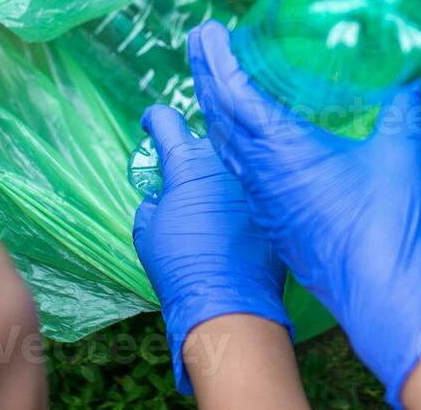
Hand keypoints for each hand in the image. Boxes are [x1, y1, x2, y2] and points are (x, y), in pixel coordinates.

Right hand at [133, 105, 290, 393]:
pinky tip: (235, 219)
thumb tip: (160, 197)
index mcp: (187, 162)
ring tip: (213, 199)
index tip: (153, 124)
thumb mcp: (147, 231)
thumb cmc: (181, 266)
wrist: (229, 301)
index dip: (156, 119)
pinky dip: (242, 195)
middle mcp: (223, 162)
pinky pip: (254, 187)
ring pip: (234, 162)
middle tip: (185, 176)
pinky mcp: (273, 201)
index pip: (168, 120)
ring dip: (221, 173)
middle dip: (194, 151)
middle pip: (206, 137)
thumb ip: (151, 203)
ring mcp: (252, 179)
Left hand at [188, 21, 420, 407]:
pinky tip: (239, 135)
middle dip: (206, 72)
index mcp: (283, 149)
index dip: (218, 60)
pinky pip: (238, 170)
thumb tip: (411, 65)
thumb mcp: (398, 153)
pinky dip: (230, 140)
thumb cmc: (387, 226)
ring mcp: (261, 198)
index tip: (207, 31)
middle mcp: (261, 172)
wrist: (378, 294)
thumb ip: (400, 105)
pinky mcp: (271, 218)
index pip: (235, 94)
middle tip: (199, 38)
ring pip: (225, 144)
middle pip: (220, 113)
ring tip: (212, 76)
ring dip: (215, 106)